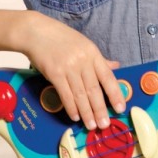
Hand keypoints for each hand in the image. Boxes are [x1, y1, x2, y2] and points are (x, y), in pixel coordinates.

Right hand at [21, 11, 125, 129]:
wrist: (37, 32)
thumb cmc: (62, 38)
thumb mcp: (85, 45)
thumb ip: (99, 59)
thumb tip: (115, 67)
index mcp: (93, 53)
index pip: (108, 77)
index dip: (115, 94)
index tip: (121, 108)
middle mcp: (83, 61)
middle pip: (94, 89)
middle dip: (100, 109)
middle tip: (105, 124)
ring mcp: (69, 67)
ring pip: (81, 94)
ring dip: (86, 113)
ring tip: (92, 125)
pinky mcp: (54, 73)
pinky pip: (65, 94)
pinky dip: (71, 107)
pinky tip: (75, 116)